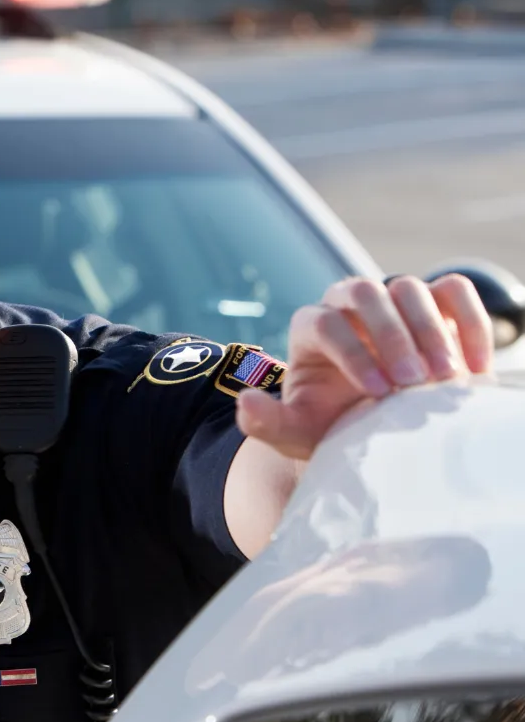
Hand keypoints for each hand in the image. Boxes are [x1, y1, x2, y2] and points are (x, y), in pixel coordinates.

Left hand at [237, 274, 492, 459]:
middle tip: (414, 383)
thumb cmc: (330, 429)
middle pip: (363, 293)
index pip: (325, 324)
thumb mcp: (295, 433)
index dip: (351, 354)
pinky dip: (469, 321)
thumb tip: (245, 401)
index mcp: (310, 328)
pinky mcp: (434, 306)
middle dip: (389, 336)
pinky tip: (475, 368)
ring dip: (429, 330)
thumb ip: (264, 422)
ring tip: (444, 378)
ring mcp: (391, 301)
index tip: (378, 392)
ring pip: (408, 288)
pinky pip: (453, 291)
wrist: (375, 431)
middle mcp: (347, 306)